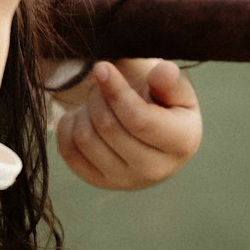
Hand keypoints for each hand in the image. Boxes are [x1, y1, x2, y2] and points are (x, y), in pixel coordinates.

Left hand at [55, 58, 202, 189]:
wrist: (151, 135)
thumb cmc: (164, 105)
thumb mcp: (174, 89)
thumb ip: (169, 80)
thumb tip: (164, 72)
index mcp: (181, 142)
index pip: (138, 119)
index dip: (116, 91)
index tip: (101, 68)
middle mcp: (155, 169)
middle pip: (108, 127)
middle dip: (98, 96)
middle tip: (102, 83)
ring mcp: (125, 181)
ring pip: (85, 138)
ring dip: (84, 110)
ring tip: (96, 100)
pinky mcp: (99, 182)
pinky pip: (69, 151)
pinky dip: (68, 128)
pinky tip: (83, 117)